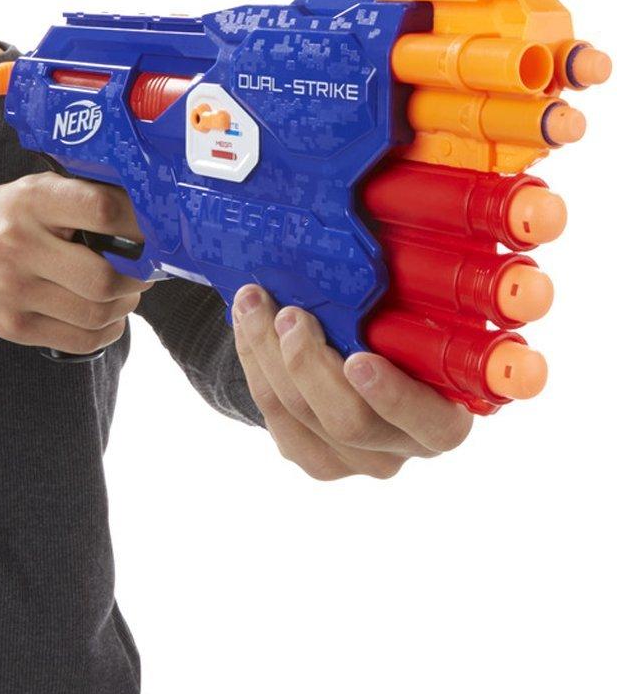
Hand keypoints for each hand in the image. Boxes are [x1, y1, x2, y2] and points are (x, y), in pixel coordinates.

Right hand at [0, 173, 152, 353]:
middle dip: (137, 278)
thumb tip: (155, 222)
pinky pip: (81, 340)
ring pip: (97, 314)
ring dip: (126, 306)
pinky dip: (107, 331)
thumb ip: (90, 199)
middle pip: (104, 277)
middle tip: (144, 271)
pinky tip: (107, 316)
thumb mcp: (44, 189)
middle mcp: (18, 244)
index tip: (155, 233)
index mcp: (34, 200)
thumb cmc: (14, 215)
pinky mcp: (13, 327)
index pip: (102, 210)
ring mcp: (12, 291)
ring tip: (125, 293)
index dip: (141, 226)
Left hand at [231, 284, 472, 479]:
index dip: (393, 396)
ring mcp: (356, 460)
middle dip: (308, 362)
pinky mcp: (314, 459)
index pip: (432, 422)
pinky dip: (253, 363)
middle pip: (348, 421)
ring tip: (253, 302)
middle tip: (290, 314)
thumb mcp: (417, 312)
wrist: (362, 363)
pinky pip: (273, 416)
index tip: (358, 360)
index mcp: (447, 415)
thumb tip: (385, 232)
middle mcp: (405, 447)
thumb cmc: (399, 328)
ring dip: (267, 352)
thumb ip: (412, 296)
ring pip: (300, 415)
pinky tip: (247, 325)